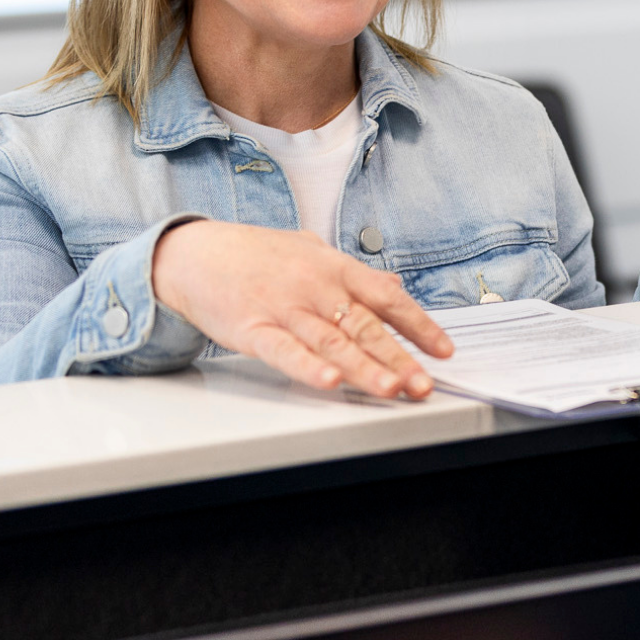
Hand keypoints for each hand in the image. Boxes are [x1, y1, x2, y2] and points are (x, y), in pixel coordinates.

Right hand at [152, 221, 454, 398]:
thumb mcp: (311, 251)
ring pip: (332, 343)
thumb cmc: (256, 255)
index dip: (419, 325)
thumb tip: (394, 289)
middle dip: (399, 358)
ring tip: (392, 389)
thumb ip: (353, 273)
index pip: (387, 298)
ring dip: (365, 368)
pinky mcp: (253, 330)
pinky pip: (285, 352)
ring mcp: (284, 309)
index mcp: (334, 267)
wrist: (196, 253)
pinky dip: (308, 368)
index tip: (443, 350)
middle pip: (364, 327)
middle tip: (424, 383)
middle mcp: (314, 287)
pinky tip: (330, 382)